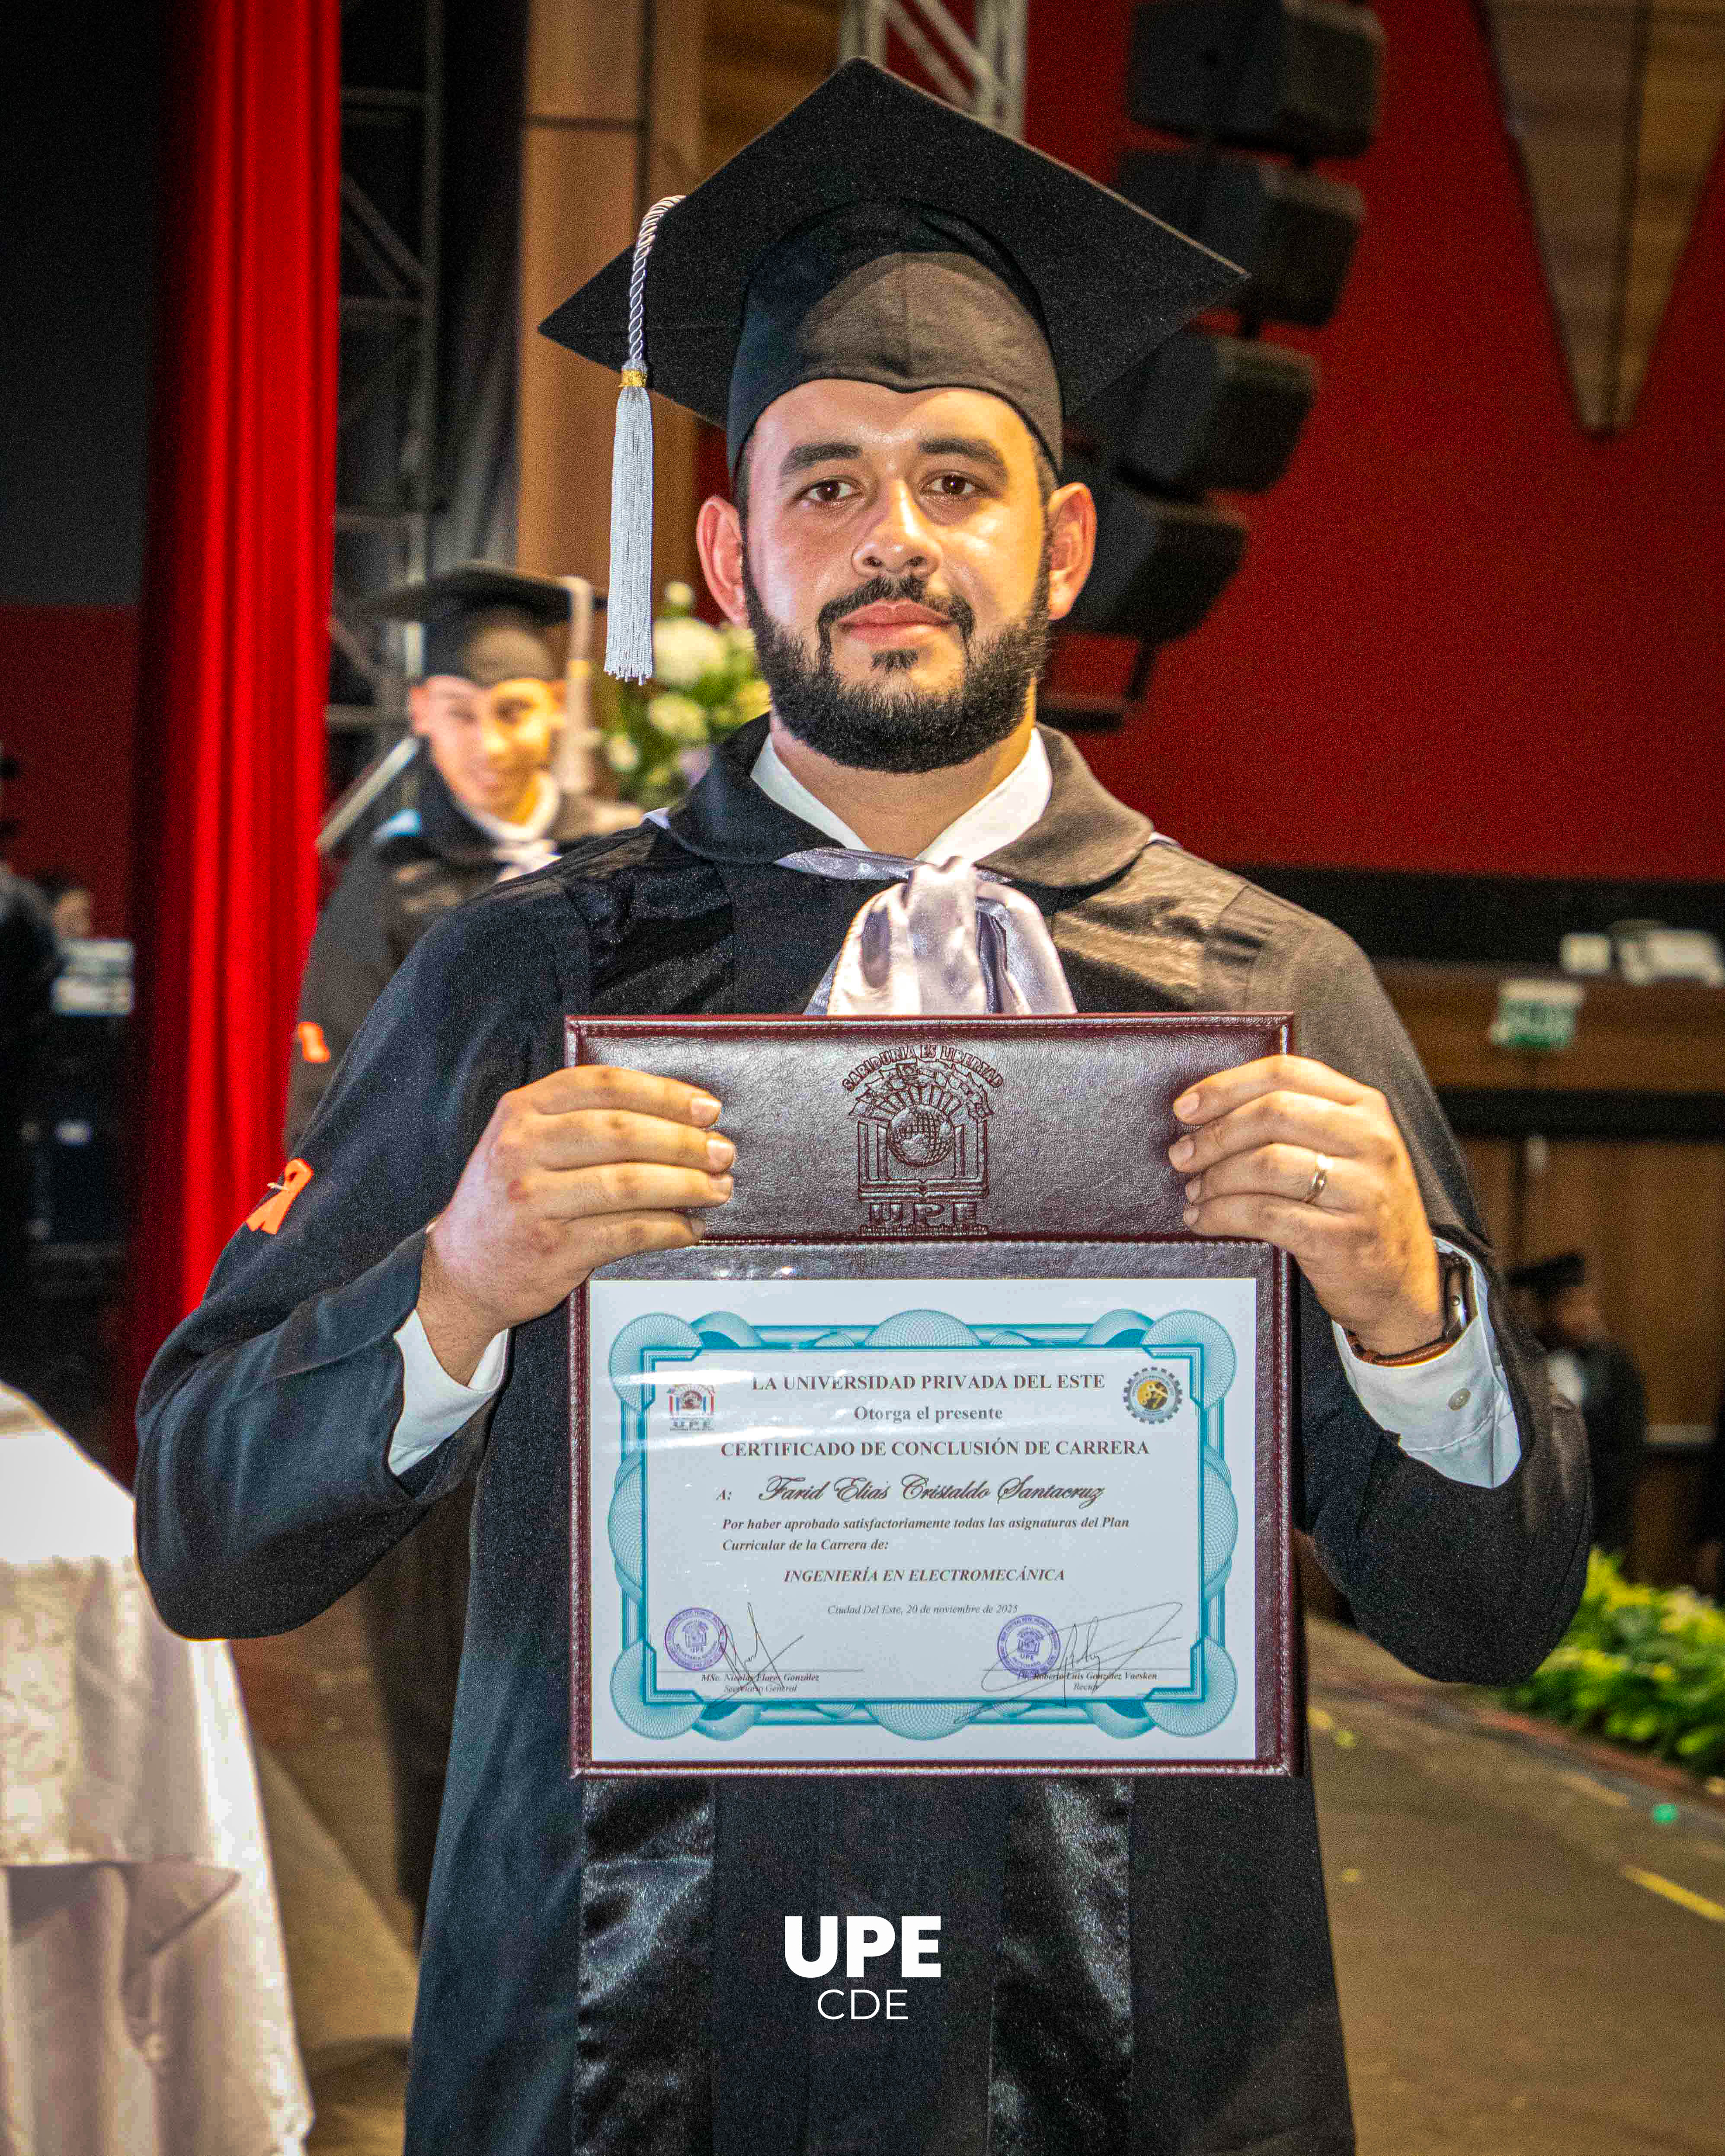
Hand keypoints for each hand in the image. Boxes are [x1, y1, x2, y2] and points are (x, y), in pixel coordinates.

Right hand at [419, 1066, 733, 1380]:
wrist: (461, 1270)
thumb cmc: (509, 1199)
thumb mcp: (525, 1140)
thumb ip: (581, 1119)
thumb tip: (677, 1118)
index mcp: (521, 1111)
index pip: (604, 1086)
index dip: (664, 1094)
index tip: (706, 1108)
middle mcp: (522, 1150)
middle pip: (622, 1134)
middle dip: (685, 1142)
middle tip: (723, 1152)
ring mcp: (534, 1202)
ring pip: (629, 1184)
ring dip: (686, 1186)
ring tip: (718, 1188)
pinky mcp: (553, 1249)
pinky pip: (627, 1233)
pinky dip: (669, 1230)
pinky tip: (689, 1228)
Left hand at [1168, 1054, 1442, 1356]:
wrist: (1403, 1284)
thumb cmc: (1356, 1209)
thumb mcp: (1345, 1151)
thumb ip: (1297, 1120)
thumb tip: (1209, 1113)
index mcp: (1365, 1107)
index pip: (1285, 1073)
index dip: (1226, 1086)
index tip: (1186, 1106)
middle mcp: (1370, 1141)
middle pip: (1271, 1114)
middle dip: (1214, 1135)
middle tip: (1182, 1155)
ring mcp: (1362, 1190)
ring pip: (1265, 1164)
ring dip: (1215, 1179)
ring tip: (1195, 1192)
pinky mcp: (1343, 1237)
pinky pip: (1265, 1214)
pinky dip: (1222, 1215)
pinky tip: (1205, 1219)